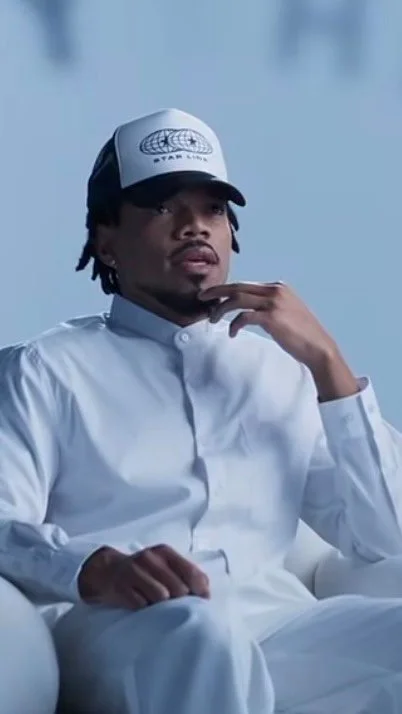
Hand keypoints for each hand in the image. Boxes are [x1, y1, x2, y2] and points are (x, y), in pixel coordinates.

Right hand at [78, 544, 209, 609]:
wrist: (108, 571)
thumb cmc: (144, 571)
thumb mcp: (164, 565)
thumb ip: (186, 574)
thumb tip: (206, 594)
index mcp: (165, 552)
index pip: (191, 573)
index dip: (199, 591)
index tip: (201, 602)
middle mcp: (150, 558)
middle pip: (177, 588)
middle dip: (180, 601)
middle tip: (177, 607)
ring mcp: (134, 571)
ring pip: (160, 596)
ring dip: (162, 606)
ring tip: (159, 607)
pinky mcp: (121, 587)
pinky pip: (140, 604)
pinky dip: (144, 608)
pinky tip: (143, 606)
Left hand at [199, 281, 336, 370]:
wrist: (318, 347)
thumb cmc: (301, 335)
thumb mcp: (285, 313)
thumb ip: (268, 306)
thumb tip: (246, 310)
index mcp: (278, 287)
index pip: (245, 285)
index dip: (226, 290)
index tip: (213, 296)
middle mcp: (275, 290)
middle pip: (238, 287)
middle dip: (216, 291)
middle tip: (201, 298)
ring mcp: (274, 302)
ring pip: (237, 299)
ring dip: (221, 309)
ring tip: (211, 319)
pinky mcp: (272, 317)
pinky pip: (244, 316)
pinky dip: (234, 324)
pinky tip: (232, 333)